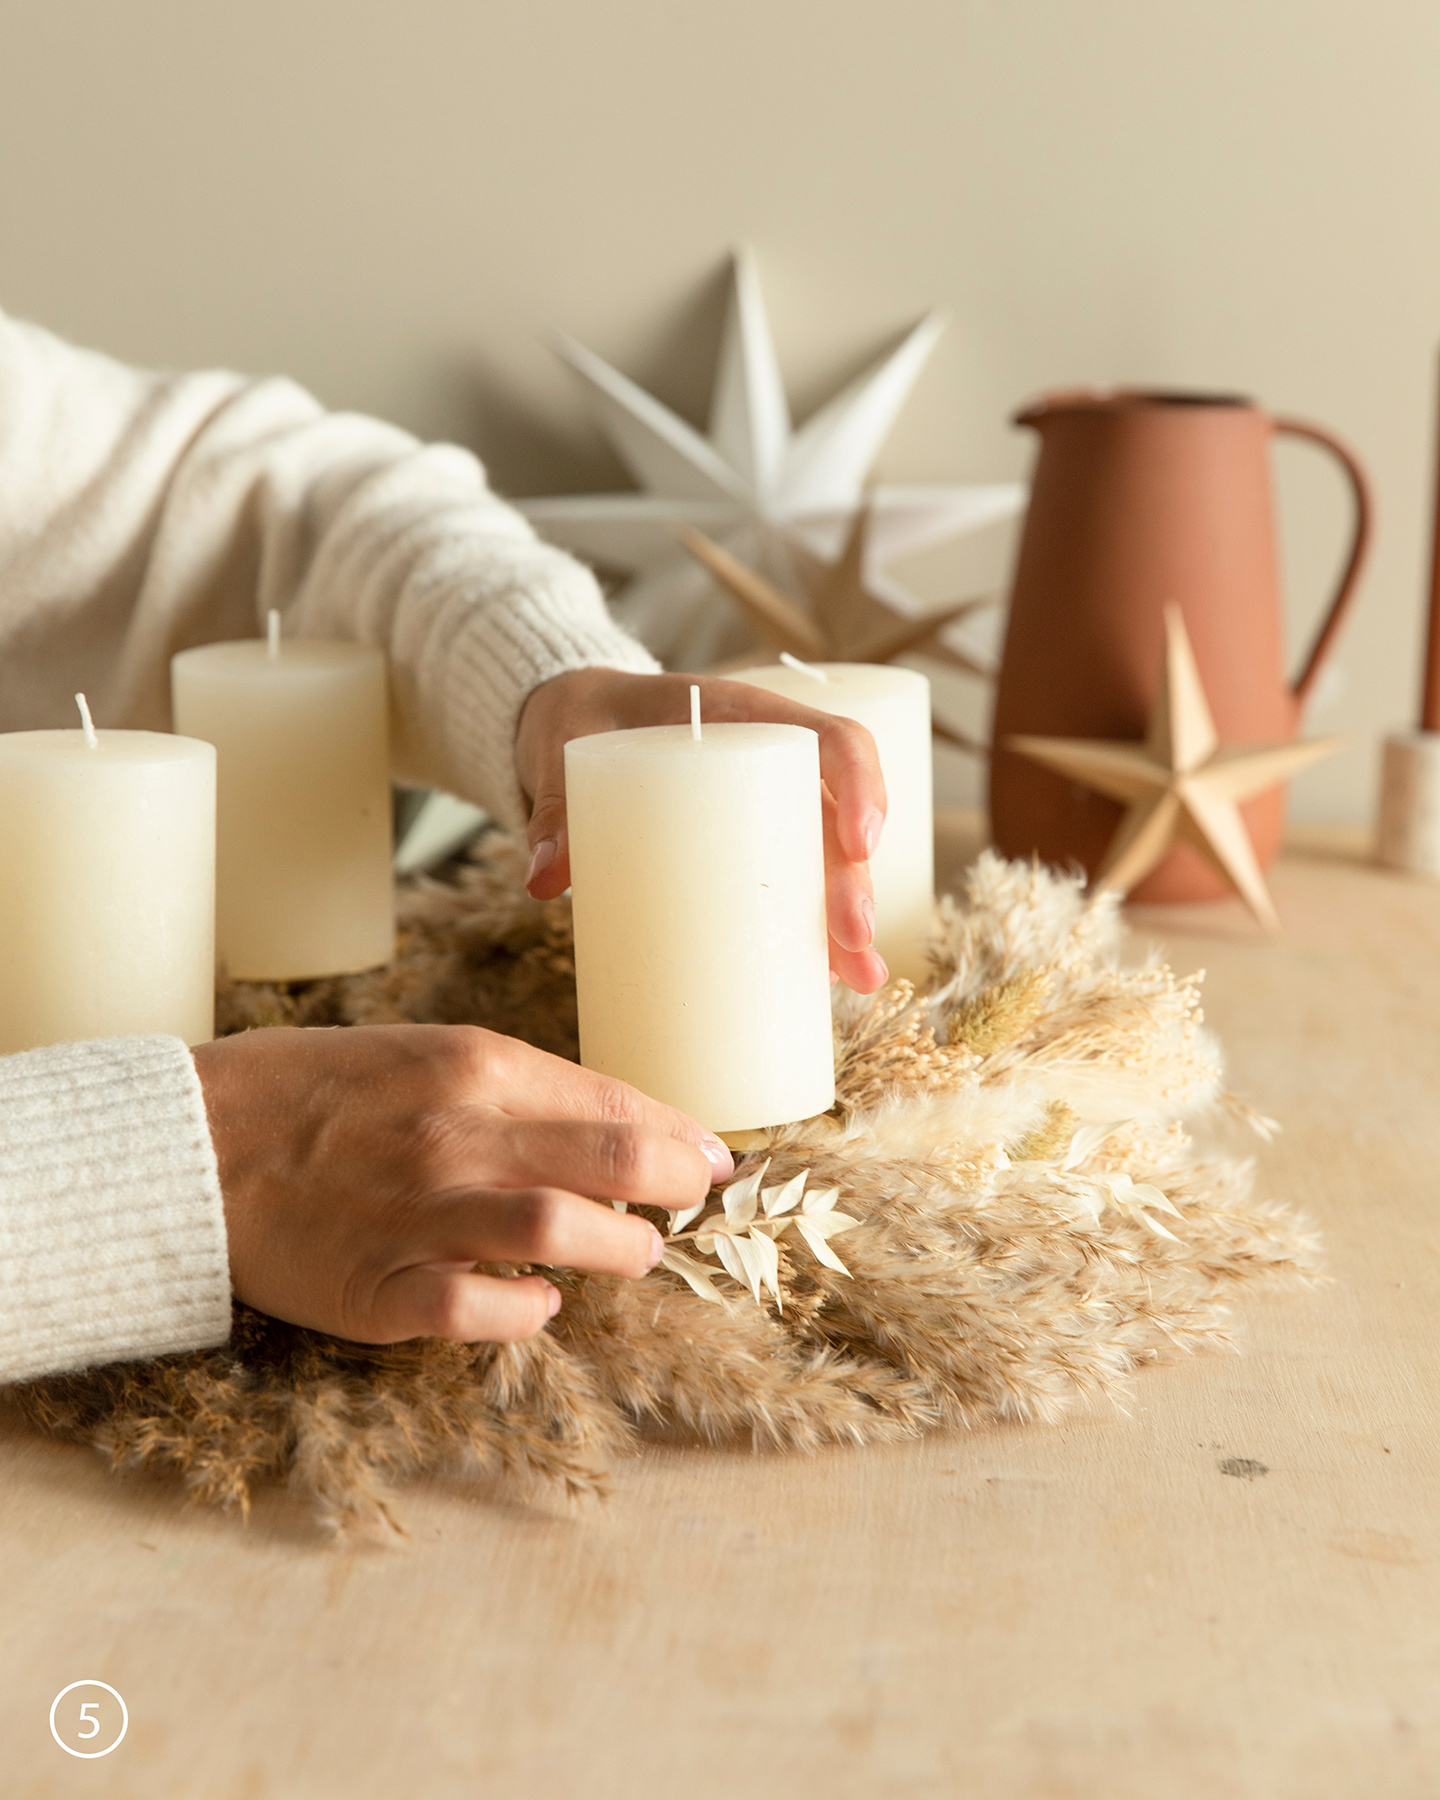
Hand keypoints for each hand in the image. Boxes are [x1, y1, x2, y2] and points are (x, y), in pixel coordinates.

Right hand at [192, 1024, 733, 1344]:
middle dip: (680, 1189)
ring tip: (633, 1255)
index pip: (615, 1103)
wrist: (188, 1142)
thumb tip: (611, 1121)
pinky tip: (540, 1306)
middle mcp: (458, 1133)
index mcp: (472, 1064)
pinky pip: (481, 1311)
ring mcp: (422, 1213)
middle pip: (615, 1162)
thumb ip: (515, 1086)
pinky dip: (528, 1314)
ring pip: (564, 1235)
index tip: (712, 1158)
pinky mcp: (380, 1290)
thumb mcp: (420, 1051)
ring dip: (622, 1251)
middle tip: (694, 1205)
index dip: (682, 1137)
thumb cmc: (310, 1090)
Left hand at [515, 668, 888, 991]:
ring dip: (850, 919)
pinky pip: (795, 884)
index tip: (858, 844)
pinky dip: (815, 930)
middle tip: (851, 938)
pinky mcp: (744, 848)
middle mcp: (767, 764)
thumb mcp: (562, 752)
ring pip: (828, 860)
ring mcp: (761, 810)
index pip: (831, 737)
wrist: (571, 720)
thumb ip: (553, 808)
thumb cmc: (579, 720)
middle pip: (836, 817)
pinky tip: (829, 977)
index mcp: (742, 716)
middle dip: (854, 880)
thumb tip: (544, 881)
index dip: (860, 784)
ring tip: (857, 978)